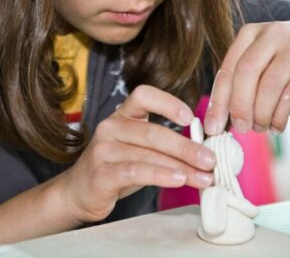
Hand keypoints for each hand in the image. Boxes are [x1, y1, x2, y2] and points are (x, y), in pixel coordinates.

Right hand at [59, 85, 216, 222]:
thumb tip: (203, 150)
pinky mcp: (102, 173)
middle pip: (154, 132)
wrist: (79, 193)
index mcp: (122, 115)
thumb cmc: (116, 168)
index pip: (143, 95)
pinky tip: (178, 180)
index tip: (190, 118)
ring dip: (181, 167)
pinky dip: (161, 175)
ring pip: (149, 154)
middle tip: (210, 159)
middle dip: (187, 147)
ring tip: (203, 177)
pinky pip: (137, 171)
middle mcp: (111, 127)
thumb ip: (164, 145)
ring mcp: (103, 149)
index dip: (167, 102)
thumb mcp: (138, 149)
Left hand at [204, 16, 289, 134]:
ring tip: (261, 128)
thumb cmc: (289, 54)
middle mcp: (270, 35)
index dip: (218, 101)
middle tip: (240, 128)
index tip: (212, 126)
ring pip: (270, 85)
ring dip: (262, 113)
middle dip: (239, 107)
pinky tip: (277, 126)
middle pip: (246, 74)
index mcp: (250, 34)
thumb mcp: (263, 56)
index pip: (227, 70)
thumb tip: (220, 118)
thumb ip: (242, 80)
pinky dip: (281, 114)